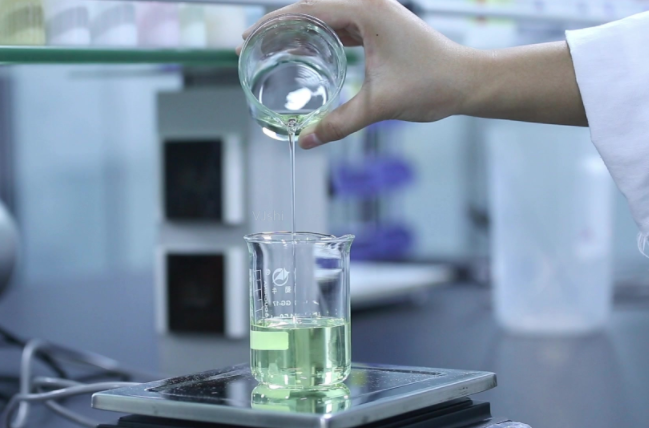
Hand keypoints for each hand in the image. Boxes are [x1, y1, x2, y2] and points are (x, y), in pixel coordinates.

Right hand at [240, 0, 480, 148]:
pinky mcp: (381, 27)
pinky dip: (320, 38)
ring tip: (272, 48)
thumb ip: (339, 122)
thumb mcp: (379, 105)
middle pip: (312, 8)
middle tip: (253, 44)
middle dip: (280, 25)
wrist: (467, 81)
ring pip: (326, 16)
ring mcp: (376, 14)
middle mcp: (370, 4)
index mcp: (367, 9)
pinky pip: (341, 27)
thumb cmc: (432, 84)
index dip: (273, 22)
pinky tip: (305, 53)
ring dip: (299, 30)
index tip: (249, 37)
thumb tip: (306, 140)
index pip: (308, 9)